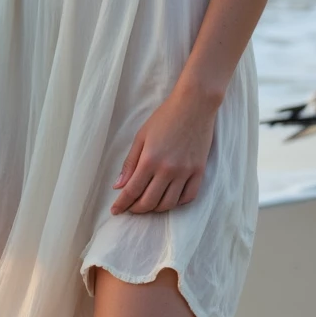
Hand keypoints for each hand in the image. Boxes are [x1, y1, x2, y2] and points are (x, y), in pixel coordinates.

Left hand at [109, 84, 216, 214]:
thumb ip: (130, 163)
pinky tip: (169, 198)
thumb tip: (118, 185)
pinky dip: (176, 203)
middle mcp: (168, 170)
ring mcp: (186, 172)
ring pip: (168, 204)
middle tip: (131, 207)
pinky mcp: (199, 172)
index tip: (115, 211)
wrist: (194, 105)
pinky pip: (188, 197)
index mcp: (150, 160)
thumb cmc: (165, 117)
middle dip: (136, 209)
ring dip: (155, 208)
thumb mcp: (141, 137)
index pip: (132, 191)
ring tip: (148, 204)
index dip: (122, 204)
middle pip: (149, 202)